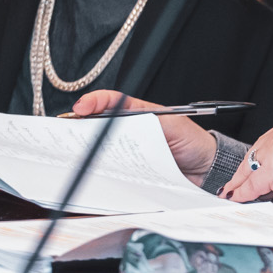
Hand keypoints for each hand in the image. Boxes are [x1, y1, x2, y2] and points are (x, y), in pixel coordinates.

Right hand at [66, 90, 217, 179]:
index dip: (94, 101)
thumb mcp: (172, 125)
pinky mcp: (132, 170)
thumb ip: (150, 122)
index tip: (81, 108)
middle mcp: (131, 130)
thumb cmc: (192, 141)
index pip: (111, 101)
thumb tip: (122, 121)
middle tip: (66, 130)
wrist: (206, 170)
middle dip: (81, 125)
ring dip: (87, 148)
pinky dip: (101, 170)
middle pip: (99, 124)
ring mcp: (130, 150)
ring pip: (102, 147)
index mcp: (139, 112)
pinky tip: (92, 171)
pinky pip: (113, 169)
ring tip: (72, 149)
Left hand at [219, 112, 272, 218]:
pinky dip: (243, 193)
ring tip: (236, 191)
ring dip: (242, 182)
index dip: (259, 158)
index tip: (253, 168)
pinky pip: (250, 184)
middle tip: (239, 182)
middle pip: (256, 152)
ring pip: (251, 167)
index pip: (269, 141)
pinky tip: (240, 198)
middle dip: (247, 170)